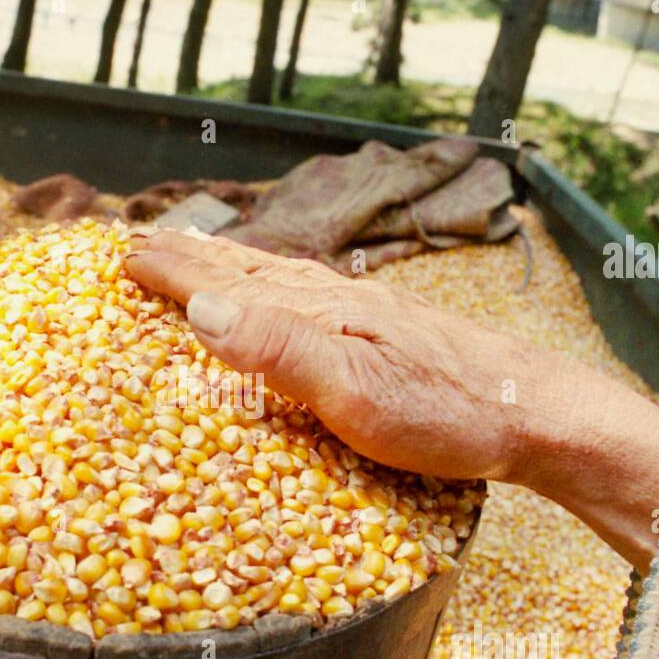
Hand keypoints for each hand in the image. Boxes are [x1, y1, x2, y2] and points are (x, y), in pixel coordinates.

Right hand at [125, 228, 658, 571]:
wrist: (536, 413)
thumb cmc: (447, 413)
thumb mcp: (356, 393)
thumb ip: (280, 350)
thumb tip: (202, 305)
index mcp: (320, 311)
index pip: (230, 279)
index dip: (173, 269)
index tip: (123, 255)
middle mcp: (338, 301)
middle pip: (250, 268)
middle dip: (191, 257)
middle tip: (141, 245)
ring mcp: (364, 314)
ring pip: (280, 278)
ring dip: (229, 267)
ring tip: (195, 258)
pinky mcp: (385, 335)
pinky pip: (307, 298)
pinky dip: (272, 288)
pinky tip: (282, 298)